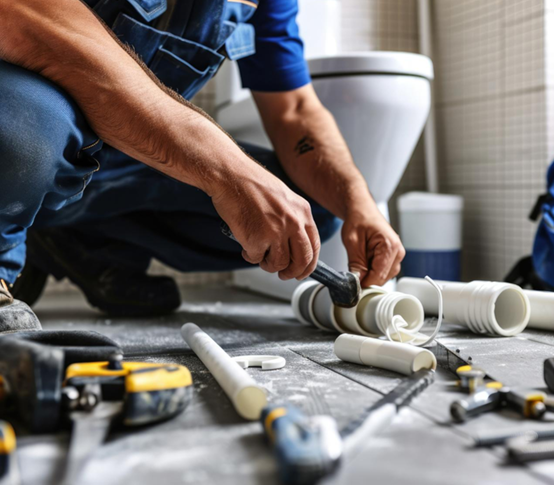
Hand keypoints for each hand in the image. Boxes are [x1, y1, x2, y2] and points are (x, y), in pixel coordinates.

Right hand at [211, 164, 319, 280]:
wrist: (230, 175)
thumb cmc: (250, 183)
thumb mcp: (283, 198)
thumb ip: (292, 220)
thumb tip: (293, 244)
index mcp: (302, 211)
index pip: (314, 246)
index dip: (308, 264)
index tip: (301, 270)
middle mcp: (294, 222)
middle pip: (302, 260)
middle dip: (293, 272)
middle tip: (283, 274)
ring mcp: (276, 231)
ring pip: (279, 264)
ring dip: (268, 265)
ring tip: (259, 255)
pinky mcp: (257, 239)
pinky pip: (257, 258)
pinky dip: (250, 256)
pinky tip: (245, 244)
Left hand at [341, 207, 404, 286]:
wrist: (363, 210)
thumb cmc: (359, 220)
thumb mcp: (352, 241)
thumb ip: (356, 263)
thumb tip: (357, 282)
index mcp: (390, 246)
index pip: (379, 275)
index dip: (364, 282)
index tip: (353, 285)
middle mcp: (398, 252)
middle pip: (382, 278)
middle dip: (367, 277)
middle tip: (353, 267)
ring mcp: (397, 255)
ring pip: (383, 277)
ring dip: (370, 273)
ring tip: (360, 257)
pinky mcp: (393, 257)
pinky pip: (383, 271)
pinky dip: (372, 269)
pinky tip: (365, 258)